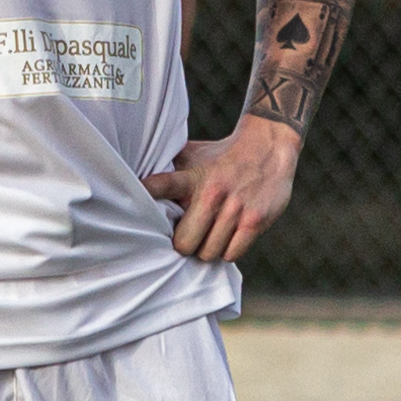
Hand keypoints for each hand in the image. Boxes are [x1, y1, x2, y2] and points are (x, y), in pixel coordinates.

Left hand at [146, 117, 302, 264]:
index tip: (130, 209)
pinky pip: (231, 254)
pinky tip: (227, 239)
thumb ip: (168, 168)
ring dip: (207, 250)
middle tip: (188, 240)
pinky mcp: (254, 221)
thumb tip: (133, 175)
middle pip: (184, 244)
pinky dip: (228, 252)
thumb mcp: (193, 155)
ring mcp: (234, 209)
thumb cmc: (222, 156)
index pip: (160, 186)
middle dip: (184, 246)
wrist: (269, 146)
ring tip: (209, 239)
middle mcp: (211, 193)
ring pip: (208, 252)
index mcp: (191, 177)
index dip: (145, 196)